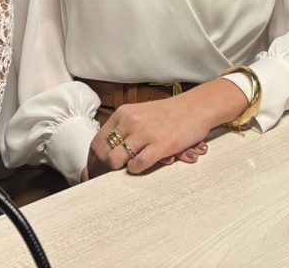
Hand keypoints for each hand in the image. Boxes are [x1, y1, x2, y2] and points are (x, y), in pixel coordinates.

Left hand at [84, 92, 213, 179]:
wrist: (196, 107)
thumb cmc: (169, 114)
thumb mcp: (140, 114)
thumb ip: (123, 129)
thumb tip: (106, 152)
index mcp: (123, 114)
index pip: (97, 142)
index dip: (93, 161)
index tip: (94, 172)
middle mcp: (130, 122)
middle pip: (102, 153)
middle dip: (100, 171)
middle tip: (104, 181)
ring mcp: (144, 133)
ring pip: (115, 160)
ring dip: (116, 172)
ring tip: (121, 176)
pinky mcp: (160, 145)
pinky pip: (137, 165)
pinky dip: (135, 170)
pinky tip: (139, 168)